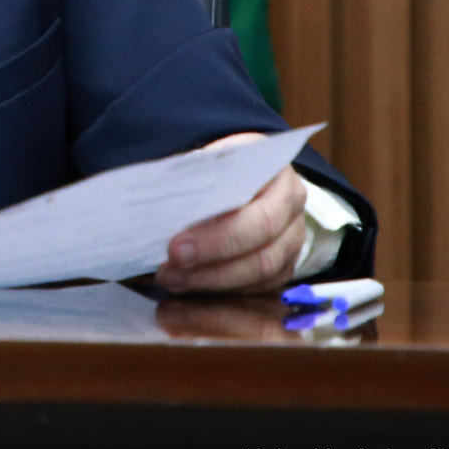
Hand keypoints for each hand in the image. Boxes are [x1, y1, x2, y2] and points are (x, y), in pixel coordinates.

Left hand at [155, 132, 307, 294]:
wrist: (249, 174)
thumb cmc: (220, 166)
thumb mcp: (207, 160)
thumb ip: (189, 178)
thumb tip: (155, 206)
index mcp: (273, 169)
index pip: (250, 206)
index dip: (216, 234)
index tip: (174, 247)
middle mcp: (290, 203)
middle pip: (259, 240)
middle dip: (210, 258)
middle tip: (170, 268)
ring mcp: (292, 236)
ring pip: (262, 269)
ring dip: (213, 280)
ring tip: (173, 279)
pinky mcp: (286, 262)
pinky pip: (260, 285)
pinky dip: (224, 289)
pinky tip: (192, 285)